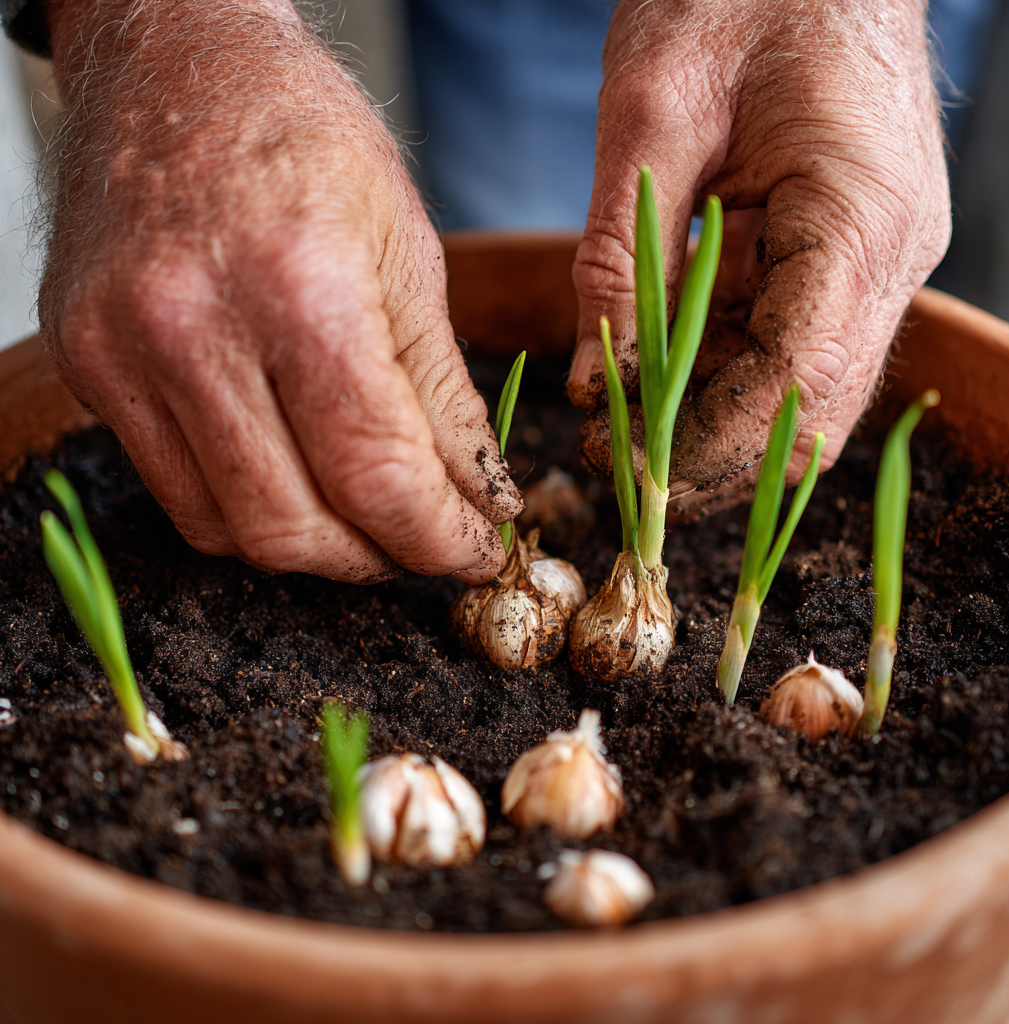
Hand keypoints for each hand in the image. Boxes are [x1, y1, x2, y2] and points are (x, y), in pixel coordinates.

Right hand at [40, 0, 520, 582]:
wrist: (175, 66)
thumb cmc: (307, 139)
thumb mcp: (410, 252)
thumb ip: (442, 394)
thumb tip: (474, 496)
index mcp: (298, 288)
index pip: (377, 476)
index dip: (441, 538)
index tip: (478, 551)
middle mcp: (192, 330)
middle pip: (296, 527)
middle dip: (382, 559)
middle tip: (431, 545)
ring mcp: (123, 352)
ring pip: (231, 531)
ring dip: (319, 551)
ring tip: (373, 525)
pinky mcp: (88, 367)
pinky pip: (178, 495)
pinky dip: (251, 517)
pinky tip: (301, 491)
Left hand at [569, 0, 949, 516]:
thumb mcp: (650, 115)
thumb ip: (618, 257)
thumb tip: (592, 382)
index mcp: (857, 218)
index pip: (794, 382)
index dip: (710, 445)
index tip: (630, 474)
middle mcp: (889, 256)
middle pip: (812, 408)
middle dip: (713, 454)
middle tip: (617, 463)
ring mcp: (877, 259)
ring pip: (804, 391)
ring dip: (715, 422)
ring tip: (622, 426)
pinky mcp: (848, 254)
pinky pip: (790, 345)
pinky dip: (724, 374)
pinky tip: (658, 374)